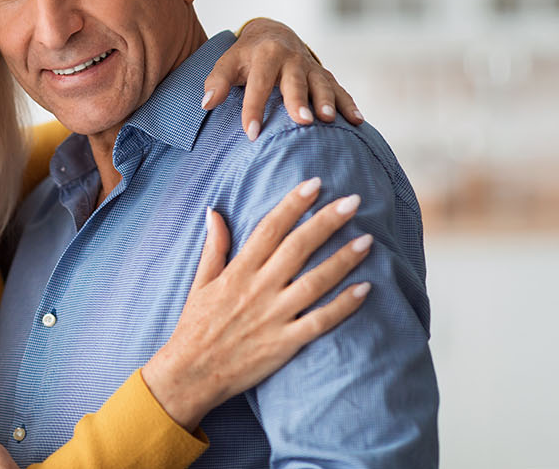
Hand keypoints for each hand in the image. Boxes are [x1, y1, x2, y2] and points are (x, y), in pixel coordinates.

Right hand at [140, 177, 373, 428]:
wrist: (190, 374)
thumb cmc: (195, 327)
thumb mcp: (199, 283)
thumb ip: (214, 247)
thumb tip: (215, 212)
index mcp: (237, 272)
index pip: (268, 229)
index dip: (292, 204)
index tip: (314, 184)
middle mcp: (257, 290)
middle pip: (297, 248)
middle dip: (326, 222)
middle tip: (353, 201)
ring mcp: (273, 317)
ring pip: (315, 282)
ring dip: (343, 260)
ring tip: (367, 240)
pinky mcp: (285, 343)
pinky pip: (320, 321)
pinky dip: (343, 306)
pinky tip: (365, 289)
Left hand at [203, 18, 364, 139]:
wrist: (273, 34)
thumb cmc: (245, 56)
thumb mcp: (227, 63)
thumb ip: (216, 82)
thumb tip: (206, 103)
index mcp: (265, 55)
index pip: (258, 85)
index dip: (253, 109)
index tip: (252, 133)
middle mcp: (291, 59)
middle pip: (294, 82)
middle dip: (298, 100)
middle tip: (302, 119)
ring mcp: (311, 67)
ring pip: (321, 84)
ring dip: (327, 101)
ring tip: (328, 119)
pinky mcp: (324, 74)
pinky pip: (339, 89)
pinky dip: (349, 103)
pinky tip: (358, 120)